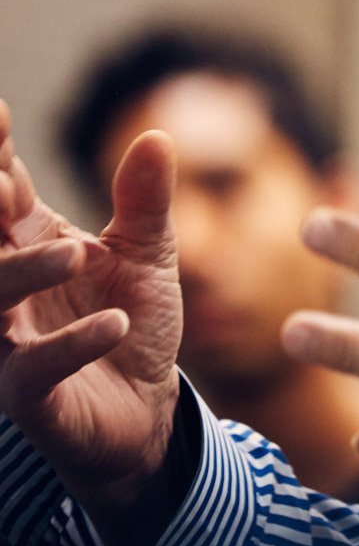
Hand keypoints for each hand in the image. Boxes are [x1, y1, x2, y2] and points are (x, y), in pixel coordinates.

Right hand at [0, 99, 185, 545]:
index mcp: (27, 243)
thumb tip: (156, 136)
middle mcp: (5, 290)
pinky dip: (73, 343)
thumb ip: (145, 201)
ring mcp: (8, 341)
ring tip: (74, 254)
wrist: (144, 410)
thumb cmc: (129, 321)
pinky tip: (112, 323)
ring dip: (26, 272)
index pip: (3, 190)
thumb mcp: (147, 255)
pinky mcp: (28, 393)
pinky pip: (38, 367)